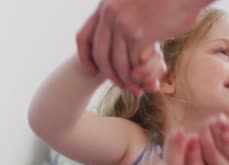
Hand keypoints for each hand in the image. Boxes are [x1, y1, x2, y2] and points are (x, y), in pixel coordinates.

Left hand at [77, 0, 214, 94]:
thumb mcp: (136, 3)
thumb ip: (125, 14)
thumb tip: (122, 29)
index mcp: (106, 5)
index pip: (83, 37)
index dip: (85, 57)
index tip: (92, 71)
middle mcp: (109, 14)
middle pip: (100, 54)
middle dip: (109, 75)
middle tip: (119, 86)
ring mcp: (123, 25)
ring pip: (116, 62)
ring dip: (125, 80)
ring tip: (135, 90)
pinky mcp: (139, 36)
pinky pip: (131, 63)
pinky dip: (137, 77)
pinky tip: (144, 83)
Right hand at [186, 115, 228, 164]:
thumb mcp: (224, 149)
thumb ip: (204, 151)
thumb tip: (184, 143)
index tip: (176, 143)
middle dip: (191, 152)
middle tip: (197, 131)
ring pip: (208, 154)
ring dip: (212, 131)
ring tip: (223, 122)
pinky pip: (222, 146)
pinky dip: (225, 129)